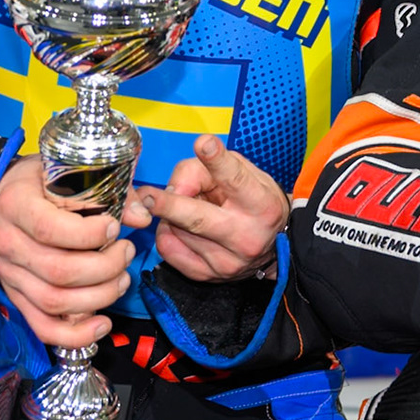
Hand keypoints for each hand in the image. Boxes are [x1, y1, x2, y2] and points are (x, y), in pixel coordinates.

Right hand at [0, 155, 133, 347]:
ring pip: (55, 301)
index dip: (89, 233)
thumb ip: (107, 188)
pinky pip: (42, 327)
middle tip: (127, 251)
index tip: (114, 227)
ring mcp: (10, 276)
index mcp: (15, 206)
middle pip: (58, 271)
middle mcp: (8, 244)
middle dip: (105, 266)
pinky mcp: (17, 299)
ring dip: (99, 295)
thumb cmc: (40, 184)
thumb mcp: (67, 172)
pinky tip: (103, 324)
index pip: (49, 229)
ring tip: (123, 278)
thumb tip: (141, 216)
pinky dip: (74, 334)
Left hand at [136, 135, 288, 282]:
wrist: (272, 247)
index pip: (237, 180)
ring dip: (168, 214)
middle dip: (170, 205)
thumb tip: (173, 188)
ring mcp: (226, 261)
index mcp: (262, 205)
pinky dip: (166, 233)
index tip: (203, 143)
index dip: (218, 161)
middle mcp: (246, 236)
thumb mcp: (245, 175)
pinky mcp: (206, 275)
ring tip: (178, 206)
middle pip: (198, 218)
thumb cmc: (254, 201)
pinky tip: (176, 226)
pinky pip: (170, 251)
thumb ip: (210, 170)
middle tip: (147, 195)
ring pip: (178, 232)